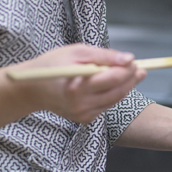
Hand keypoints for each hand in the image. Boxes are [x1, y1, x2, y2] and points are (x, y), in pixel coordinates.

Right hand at [11, 43, 146, 122]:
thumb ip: (104, 56)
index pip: (113, 79)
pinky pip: (105, 106)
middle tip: (141, 68)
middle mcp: (80, 105)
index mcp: (77, 87)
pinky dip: (112, 95)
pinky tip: (113, 85)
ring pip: (114, 100)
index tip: (135, 61)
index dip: (127, 70)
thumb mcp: (77, 52)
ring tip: (132, 74)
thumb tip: (128, 58)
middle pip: (117, 92)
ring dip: (125, 87)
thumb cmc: (52, 65)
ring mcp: (82, 114)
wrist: (31, 89)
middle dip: (131, 79)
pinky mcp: (84, 119)